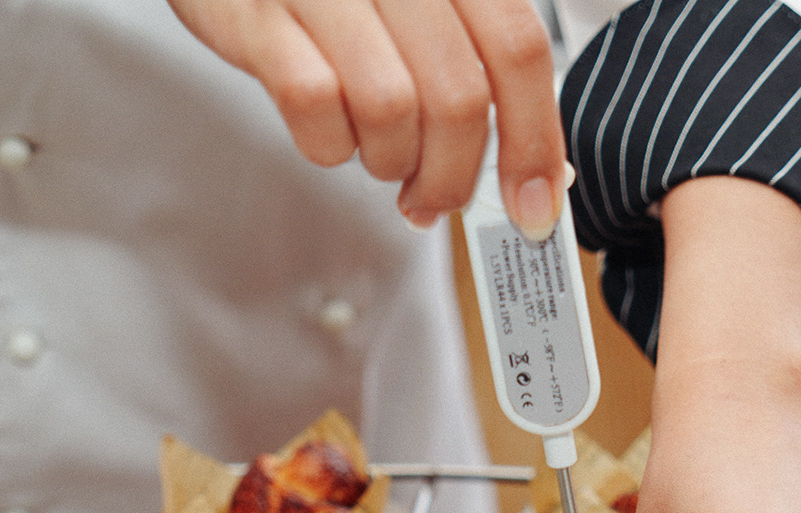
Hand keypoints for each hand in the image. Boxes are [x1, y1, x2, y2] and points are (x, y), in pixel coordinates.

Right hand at [166, 0, 567, 233]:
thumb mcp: (427, 12)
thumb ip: (484, 74)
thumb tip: (543, 171)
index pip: (518, 49)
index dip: (534, 139)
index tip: (534, 205)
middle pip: (458, 97)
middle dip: (454, 176)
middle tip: (438, 197)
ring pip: (390, 108)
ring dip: (392, 162)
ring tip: (381, 156)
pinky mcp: (257, 17)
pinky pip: (314, 104)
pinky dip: (330, 144)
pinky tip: (333, 135)